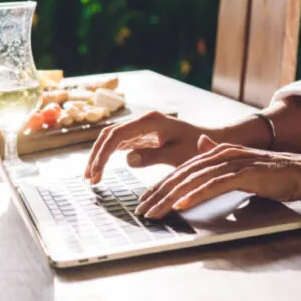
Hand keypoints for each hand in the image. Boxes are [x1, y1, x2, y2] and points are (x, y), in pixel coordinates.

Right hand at [85, 111, 212, 183]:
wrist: (211, 141)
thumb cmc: (198, 148)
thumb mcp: (178, 155)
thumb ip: (153, 156)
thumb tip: (127, 159)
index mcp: (150, 121)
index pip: (117, 135)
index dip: (104, 154)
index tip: (96, 173)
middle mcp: (143, 121)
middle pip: (110, 135)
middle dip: (97, 156)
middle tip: (89, 179)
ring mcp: (141, 129)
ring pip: (112, 139)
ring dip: (100, 156)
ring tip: (91, 178)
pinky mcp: (142, 137)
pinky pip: (120, 145)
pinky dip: (109, 157)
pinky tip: (101, 171)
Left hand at [134, 135, 300, 218]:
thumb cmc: (274, 173)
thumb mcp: (242, 164)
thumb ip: (221, 157)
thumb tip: (203, 145)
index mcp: (219, 152)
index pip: (183, 170)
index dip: (162, 185)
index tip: (146, 201)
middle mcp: (223, 153)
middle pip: (183, 173)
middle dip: (159, 192)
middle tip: (142, 210)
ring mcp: (234, 162)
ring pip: (194, 179)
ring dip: (171, 196)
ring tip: (155, 210)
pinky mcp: (245, 173)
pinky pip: (215, 185)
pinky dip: (196, 195)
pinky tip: (181, 205)